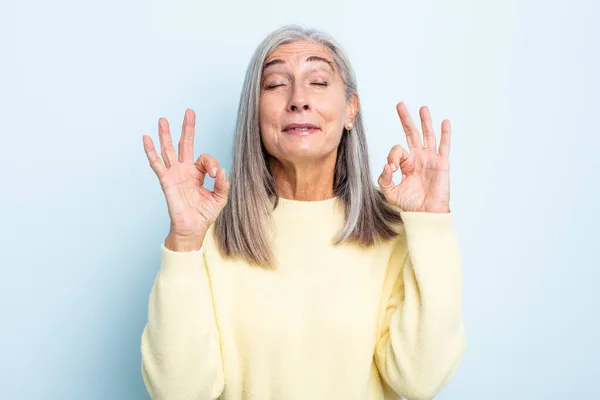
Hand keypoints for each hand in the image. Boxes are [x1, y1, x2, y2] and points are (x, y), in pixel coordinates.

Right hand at [142, 109, 229, 243]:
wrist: (192, 229)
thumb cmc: (204, 215)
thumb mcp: (220, 198)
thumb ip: (223, 184)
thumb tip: (221, 170)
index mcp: (198, 173)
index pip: (205, 158)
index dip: (211, 163)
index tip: (215, 174)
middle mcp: (185, 170)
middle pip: (185, 144)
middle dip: (187, 128)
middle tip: (189, 111)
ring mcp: (174, 174)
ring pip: (169, 150)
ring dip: (166, 134)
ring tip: (163, 119)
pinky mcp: (166, 181)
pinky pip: (156, 164)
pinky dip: (151, 151)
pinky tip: (146, 138)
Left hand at [378, 102, 450, 212]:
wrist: (426, 213)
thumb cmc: (410, 204)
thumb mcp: (390, 191)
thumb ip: (384, 178)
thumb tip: (387, 164)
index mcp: (407, 163)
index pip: (397, 149)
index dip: (392, 156)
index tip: (392, 168)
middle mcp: (418, 158)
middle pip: (412, 133)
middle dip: (406, 119)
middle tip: (400, 104)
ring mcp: (431, 159)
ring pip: (428, 135)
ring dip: (425, 121)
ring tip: (423, 108)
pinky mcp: (441, 163)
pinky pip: (444, 146)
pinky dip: (445, 133)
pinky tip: (444, 122)